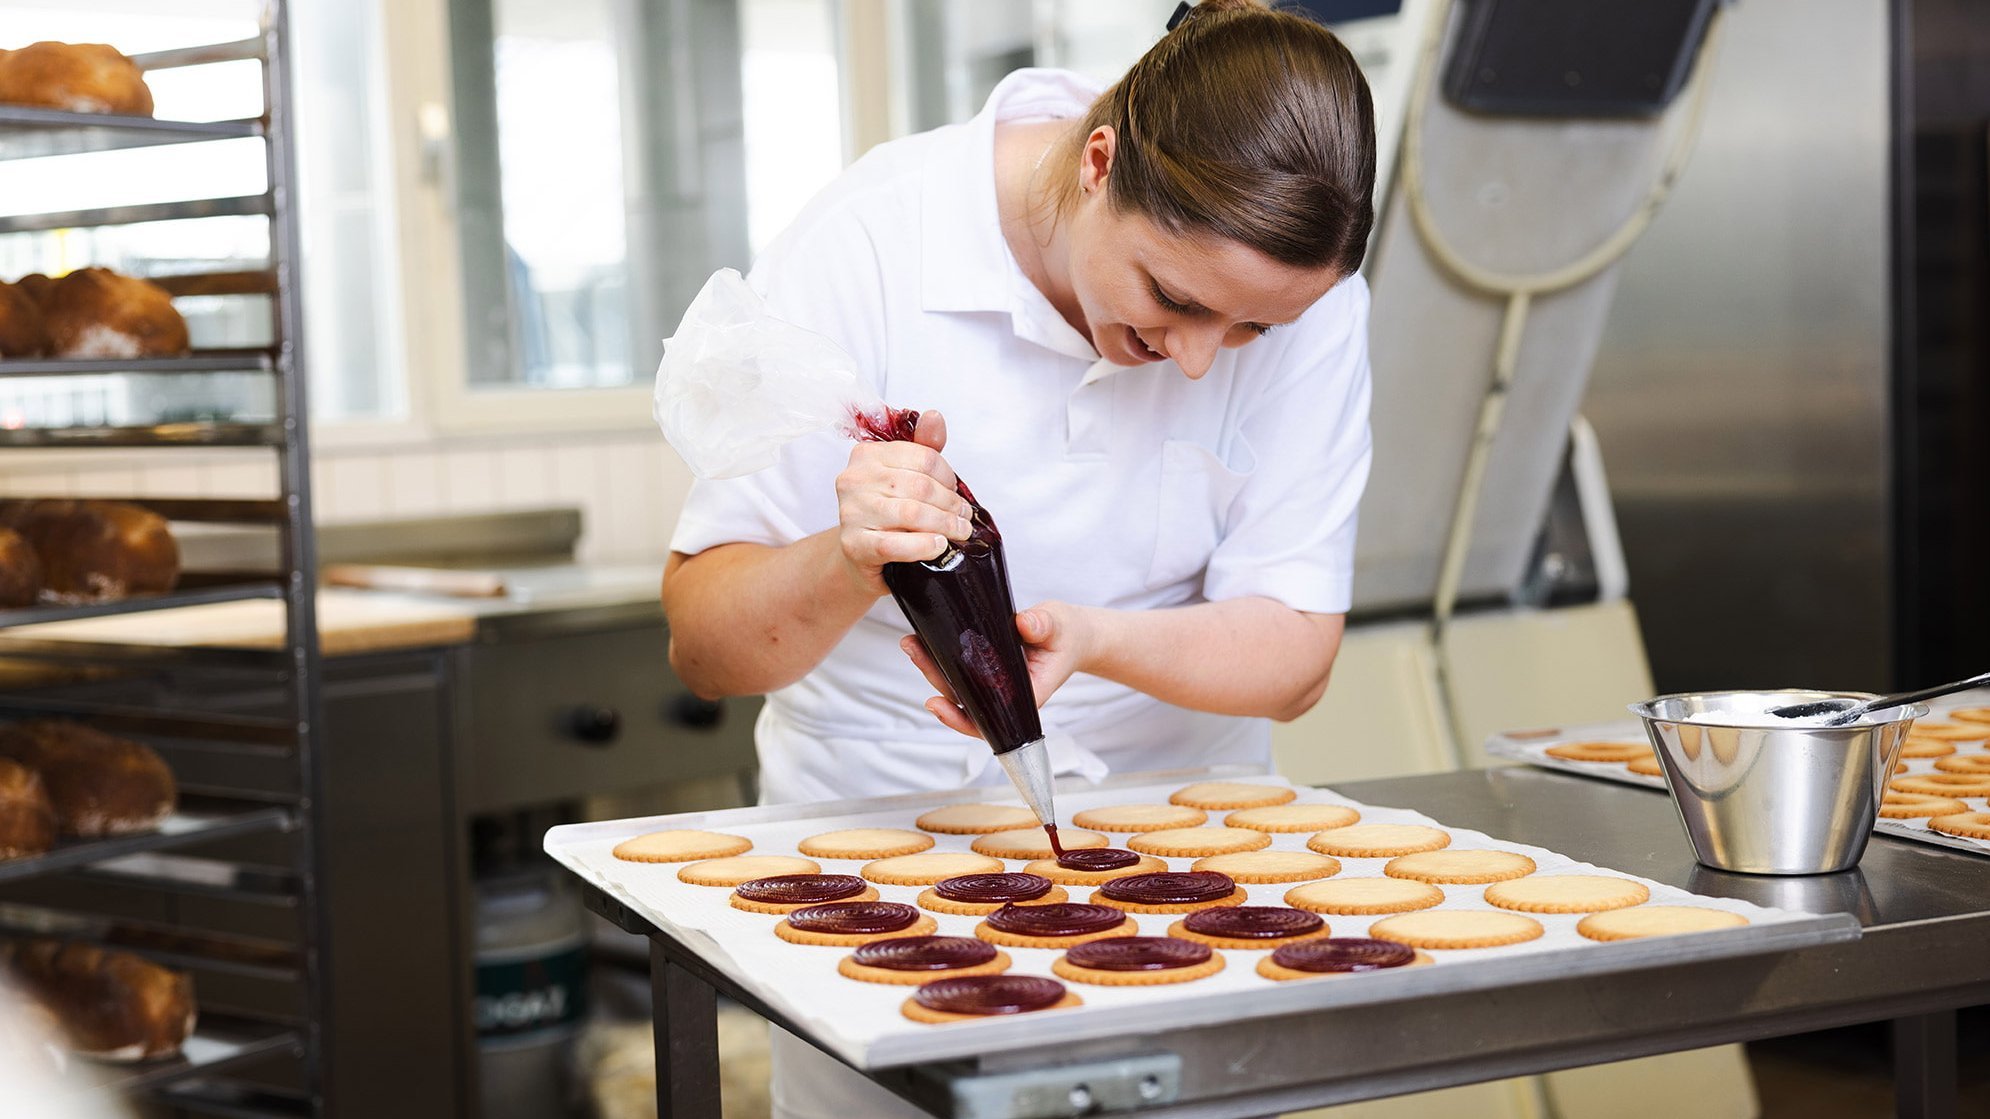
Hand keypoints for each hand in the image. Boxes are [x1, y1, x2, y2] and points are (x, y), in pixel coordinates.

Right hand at [833, 410, 973, 595]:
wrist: (860, 554)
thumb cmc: (887, 512)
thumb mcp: (905, 475)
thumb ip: (923, 447)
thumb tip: (934, 416)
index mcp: (867, 454)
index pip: (922, 457)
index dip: (947, 476)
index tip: (956, 491)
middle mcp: (854, 479)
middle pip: (919, 486)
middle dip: (950, 504)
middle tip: (964, 517)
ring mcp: (851, 513)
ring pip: (911, 514)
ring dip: (944, 525)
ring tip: (959, 532)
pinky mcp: (854, 545)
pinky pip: (895, 544)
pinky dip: (923, 545)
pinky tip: (938, 546)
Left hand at [902, 601, 1094, 737]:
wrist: (1071, 632)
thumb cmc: (1067, 635)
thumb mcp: (1059, 626)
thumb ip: (1043, 625)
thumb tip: (1025, 624)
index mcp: (1026, 696)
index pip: (990, 719)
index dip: (961, 719)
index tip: (939, 704)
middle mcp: (1005, 695)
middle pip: (965, 700)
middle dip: (937, 680)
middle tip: (916, 652)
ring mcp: (993, 683)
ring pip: (958, 685)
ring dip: (932, 667)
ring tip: (912, 644)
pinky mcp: (986, 668)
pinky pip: (961, 670)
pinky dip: (941, 657)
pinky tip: (924, 642)